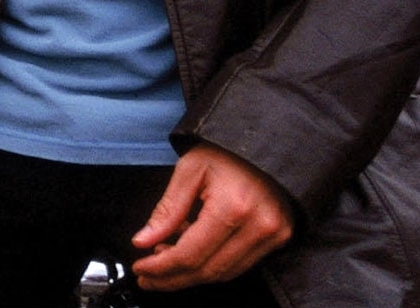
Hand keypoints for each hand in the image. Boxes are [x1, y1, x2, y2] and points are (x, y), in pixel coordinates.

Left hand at [129, 143, 293, 291]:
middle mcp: (258, 226)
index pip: (190, 254)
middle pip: (207, 271)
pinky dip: (212, 264)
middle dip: (172, 278)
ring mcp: (273, 235)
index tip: (140, 269)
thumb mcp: (189, 169)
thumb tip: (143, 241)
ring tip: (165, 261)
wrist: (266, 141)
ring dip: (191, 275)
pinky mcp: (280, 238)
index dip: (161, 268)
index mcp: (233, 207)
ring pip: (224, 273)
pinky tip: (191, 252)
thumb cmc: (227, 150)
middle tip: (148, 278)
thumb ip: (167, 210)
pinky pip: (240, 265)